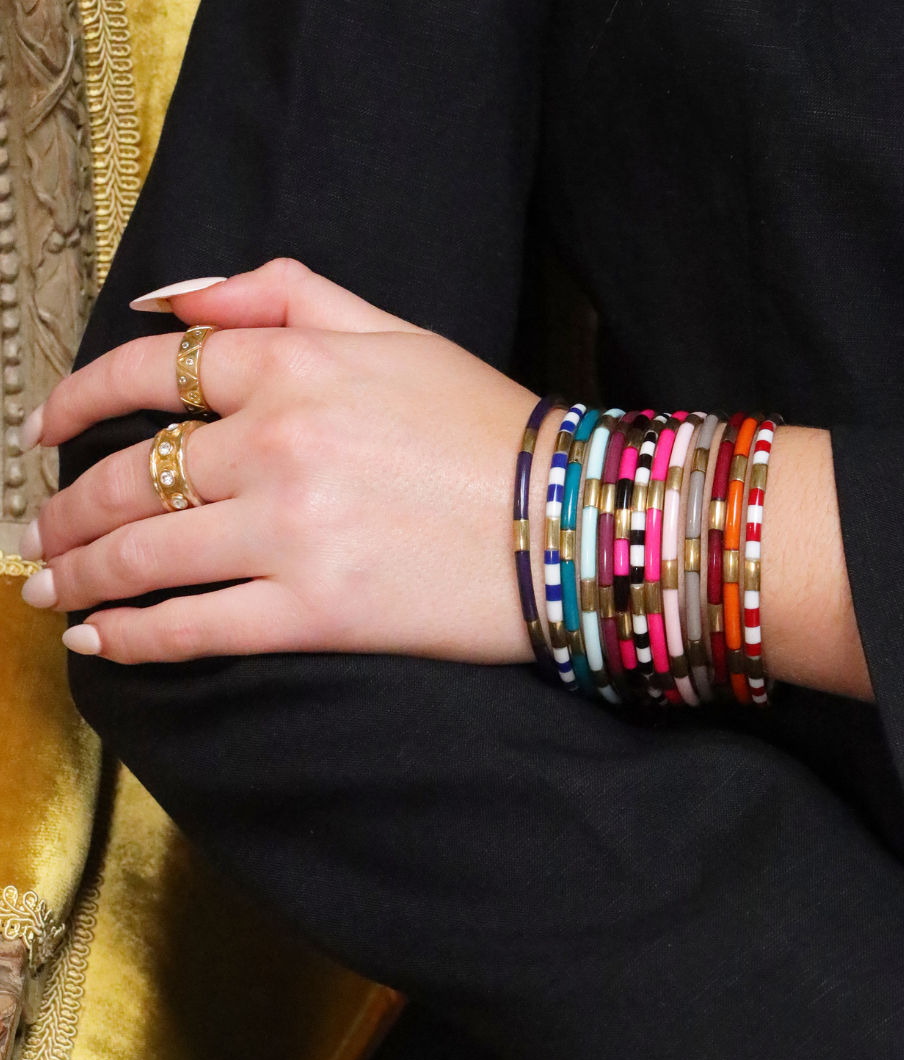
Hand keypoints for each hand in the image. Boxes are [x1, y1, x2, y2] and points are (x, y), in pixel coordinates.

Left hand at [20, 259, 544, 664]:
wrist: (569, 520)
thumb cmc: (487, 427)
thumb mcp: (396, 330)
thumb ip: (283, 291)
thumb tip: (169, 299)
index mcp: (295, 365)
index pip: (147, 374)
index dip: (75, 401)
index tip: (44, 432)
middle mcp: (277, 442)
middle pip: (131, 475)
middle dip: (66, 507)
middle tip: (39, 532)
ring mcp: (291, 531)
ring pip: (143, 554)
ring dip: (78, 573)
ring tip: (49, 586)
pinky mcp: (315, 612)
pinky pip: (193, 628)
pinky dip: (132, 638)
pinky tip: (99, 642)